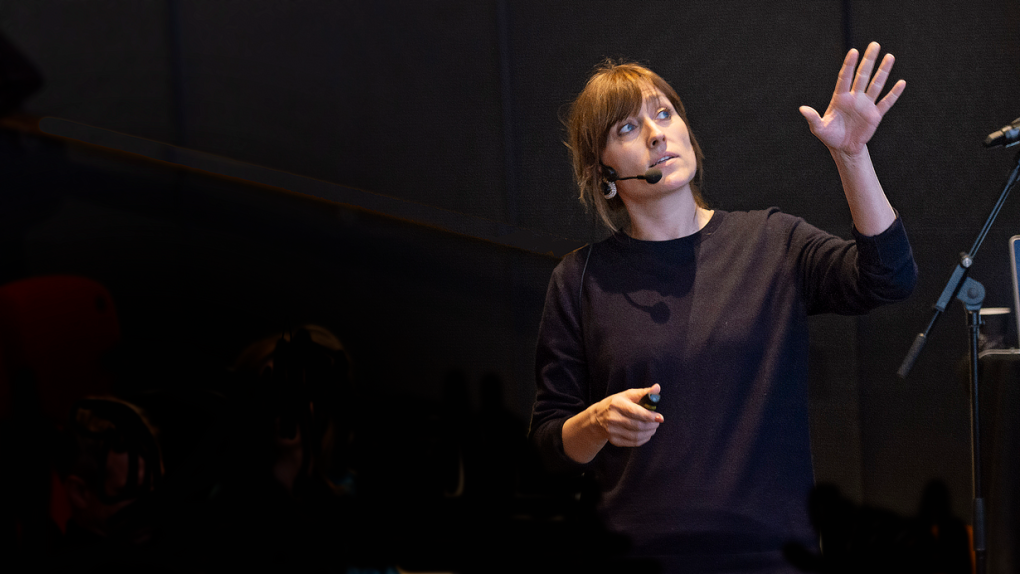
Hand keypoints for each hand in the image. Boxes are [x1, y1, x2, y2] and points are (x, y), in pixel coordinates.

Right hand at [592, 383, 663, 446]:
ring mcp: (612, 431)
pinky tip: (646, 434)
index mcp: (616, 404)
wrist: (597, 418)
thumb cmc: (616, 404)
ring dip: (649, 432)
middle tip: (657, 422)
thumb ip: (644, 392)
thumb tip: (657, 388)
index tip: (660, 417)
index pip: (635, 412)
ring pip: (636, 436)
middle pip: (637, 425)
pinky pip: (634, 442)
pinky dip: (644, 439)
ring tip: (653, 428)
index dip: (649, 416)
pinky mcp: (614, 440)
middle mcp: (612, 418)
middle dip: (652, 425)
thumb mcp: (627, 395)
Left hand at [800, 42, 905, 156]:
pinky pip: (886, 103)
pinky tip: (901, 83)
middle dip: (869, 61)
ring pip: (876, 85)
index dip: (849, 65)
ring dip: (883, 72)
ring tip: (889, 56)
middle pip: (863, 76)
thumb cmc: (830, 136)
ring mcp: (866, 105)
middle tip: (874, 44)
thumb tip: (802, 109)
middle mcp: (854, 98)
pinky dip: (893, 94)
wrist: (844, 148)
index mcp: (840, 98)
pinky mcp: (875, 115)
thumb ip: (812, 118)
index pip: (844, 78)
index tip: (854, 51)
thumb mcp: (819, 128)